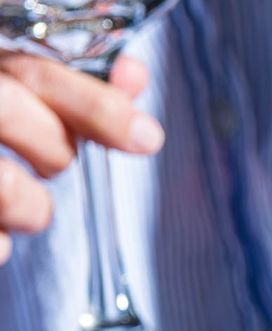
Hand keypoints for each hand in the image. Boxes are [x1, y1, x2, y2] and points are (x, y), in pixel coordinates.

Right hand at [0, 53, 162, 264]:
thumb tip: (132, 77)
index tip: (145, 137)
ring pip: (1, 185)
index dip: (96, 104)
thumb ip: (69, 91)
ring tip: (31, 207)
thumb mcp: (15, 95)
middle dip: (54, 146)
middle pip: (6, 109)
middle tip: (58, 163)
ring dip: (33, 206)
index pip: (32, 69)